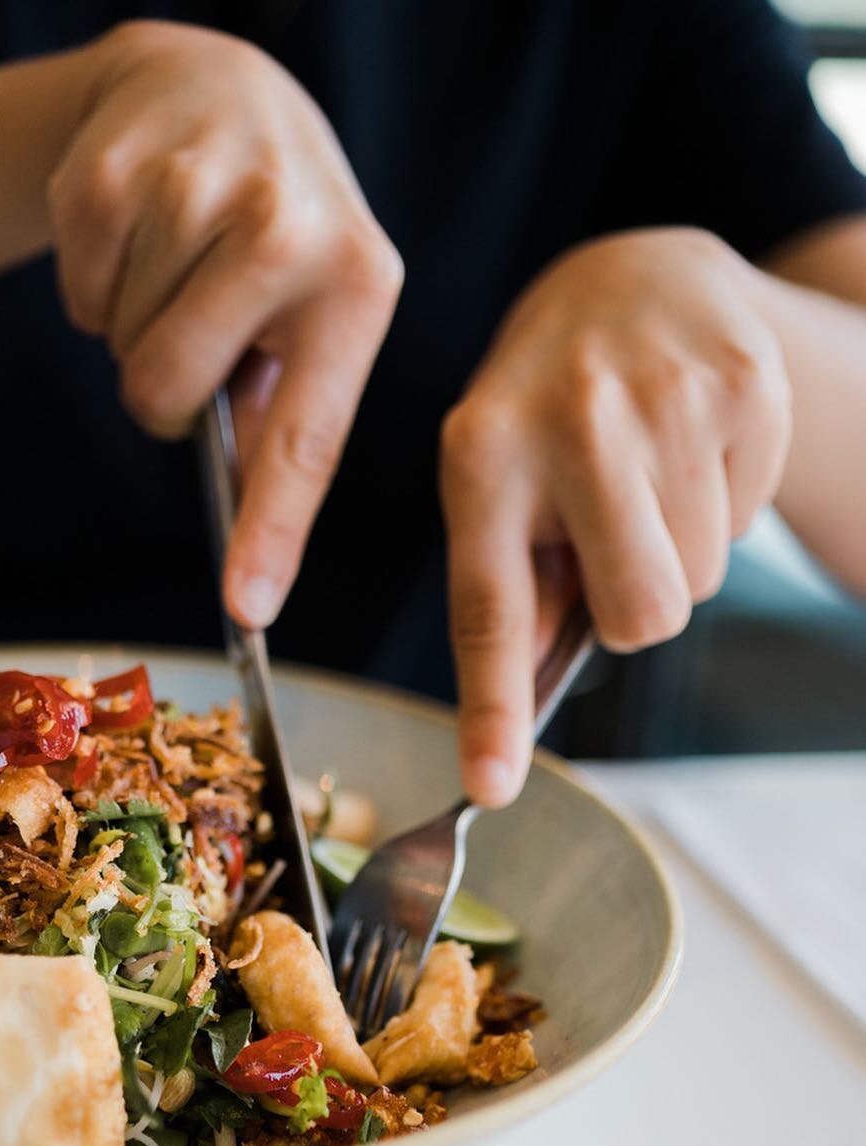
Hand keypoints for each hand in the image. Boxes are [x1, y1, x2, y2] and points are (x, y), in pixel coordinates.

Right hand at [48, 21, 402, 626]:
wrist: (219, 89)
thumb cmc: (274, 241)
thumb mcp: (315, 319)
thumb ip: (285, 428)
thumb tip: (253, 573)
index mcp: (357, 285)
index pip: (305, 438)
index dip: (270, 531)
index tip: (248, 609)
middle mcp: (287, 229)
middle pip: (164, 395)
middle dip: (164, 387)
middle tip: (198, 328)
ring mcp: (197, 188)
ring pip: (118, 346)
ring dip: (134, 324)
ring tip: (179, 264)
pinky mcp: (114, 165)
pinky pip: (76, 294)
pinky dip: (93, 283)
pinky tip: (140, 233)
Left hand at [439, 228, 791, 805]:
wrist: (631, 278)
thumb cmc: (546, 409)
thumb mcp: (495, 477)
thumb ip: (512, 587)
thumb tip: (521, 704)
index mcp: (480, 455)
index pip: (490, 607)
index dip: (493, 708)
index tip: (492, 787)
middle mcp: (569, 422)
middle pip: (640, 615)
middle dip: (635, 607)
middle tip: (615, 545)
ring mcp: (665, 397)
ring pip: (699, 581)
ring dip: (676, 554)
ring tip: (643, 482)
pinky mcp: (745, 383)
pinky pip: (746, 522)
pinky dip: (721, 506)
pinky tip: (686, 449)